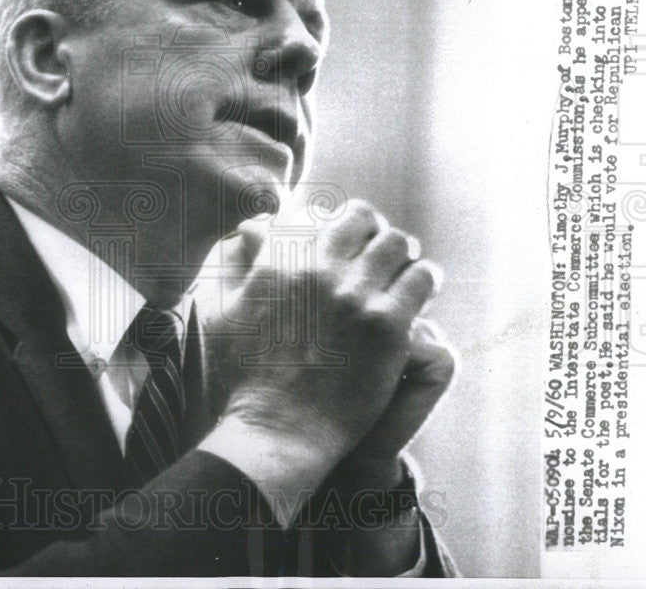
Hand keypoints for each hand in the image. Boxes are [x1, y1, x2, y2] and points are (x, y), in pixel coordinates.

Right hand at [200, 199, 440, 478]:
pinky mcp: (387, 325)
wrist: (278, 431)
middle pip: (358, 217)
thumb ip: (237, 266)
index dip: (327, 221)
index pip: (312, 213)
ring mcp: (355, 296)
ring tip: (401, 269)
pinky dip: (422, 280)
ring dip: (399, 253)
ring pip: (396, 242)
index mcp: (276, 261)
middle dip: (368, 228)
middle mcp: (316, 270)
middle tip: (374, 248)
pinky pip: (420, 279)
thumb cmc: (244, 379)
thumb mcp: (223, 313)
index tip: (336, 237)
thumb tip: (251, 231)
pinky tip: (419, 293)